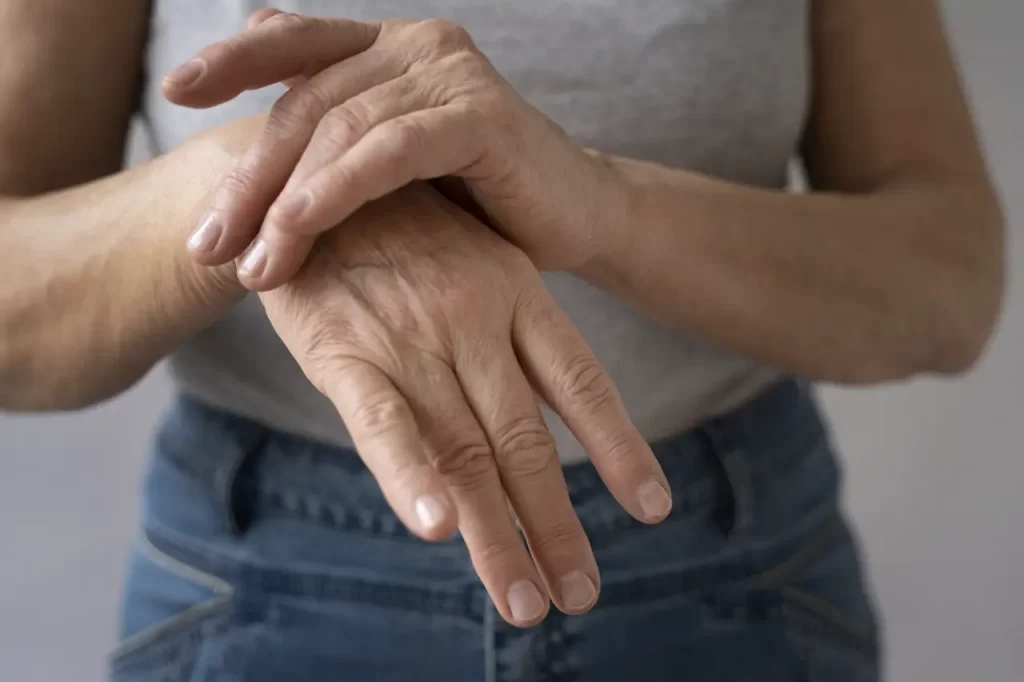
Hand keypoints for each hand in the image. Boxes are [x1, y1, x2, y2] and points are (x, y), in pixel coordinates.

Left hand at [166, 10, 616, 288]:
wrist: (575, 219)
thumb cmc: (482, 203)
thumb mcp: (399, 169)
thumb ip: (341, 142)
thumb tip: (263, 146)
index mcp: (391, 48)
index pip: (298, 41)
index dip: (233, 59)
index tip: (173, 92)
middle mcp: (417, 45)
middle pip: (308, 100)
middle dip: (250, 177)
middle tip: (207, 242)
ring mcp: (450, 72)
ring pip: (341, 126)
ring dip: (285, 200)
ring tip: (250, 263)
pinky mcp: (479, 113)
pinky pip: (389, 149)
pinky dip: (338, 189)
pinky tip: (299, 228)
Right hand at [259, 184, 671, 625]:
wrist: (304, 181)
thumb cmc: (396, 235)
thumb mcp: (471, 262)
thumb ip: (506, 340)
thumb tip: (547, 420)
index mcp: (515, 292)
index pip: (582, 381)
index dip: (619, 446)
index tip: (652, 508)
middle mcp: (475, 318)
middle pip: (526, 440)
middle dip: (555, 524)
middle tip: (579, 593)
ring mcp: (412, 336)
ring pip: (465, 449)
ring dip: (498, 534)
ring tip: (528, 602)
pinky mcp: (344, 351)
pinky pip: (383, 421)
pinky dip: (410, 474)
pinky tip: (436, 528)